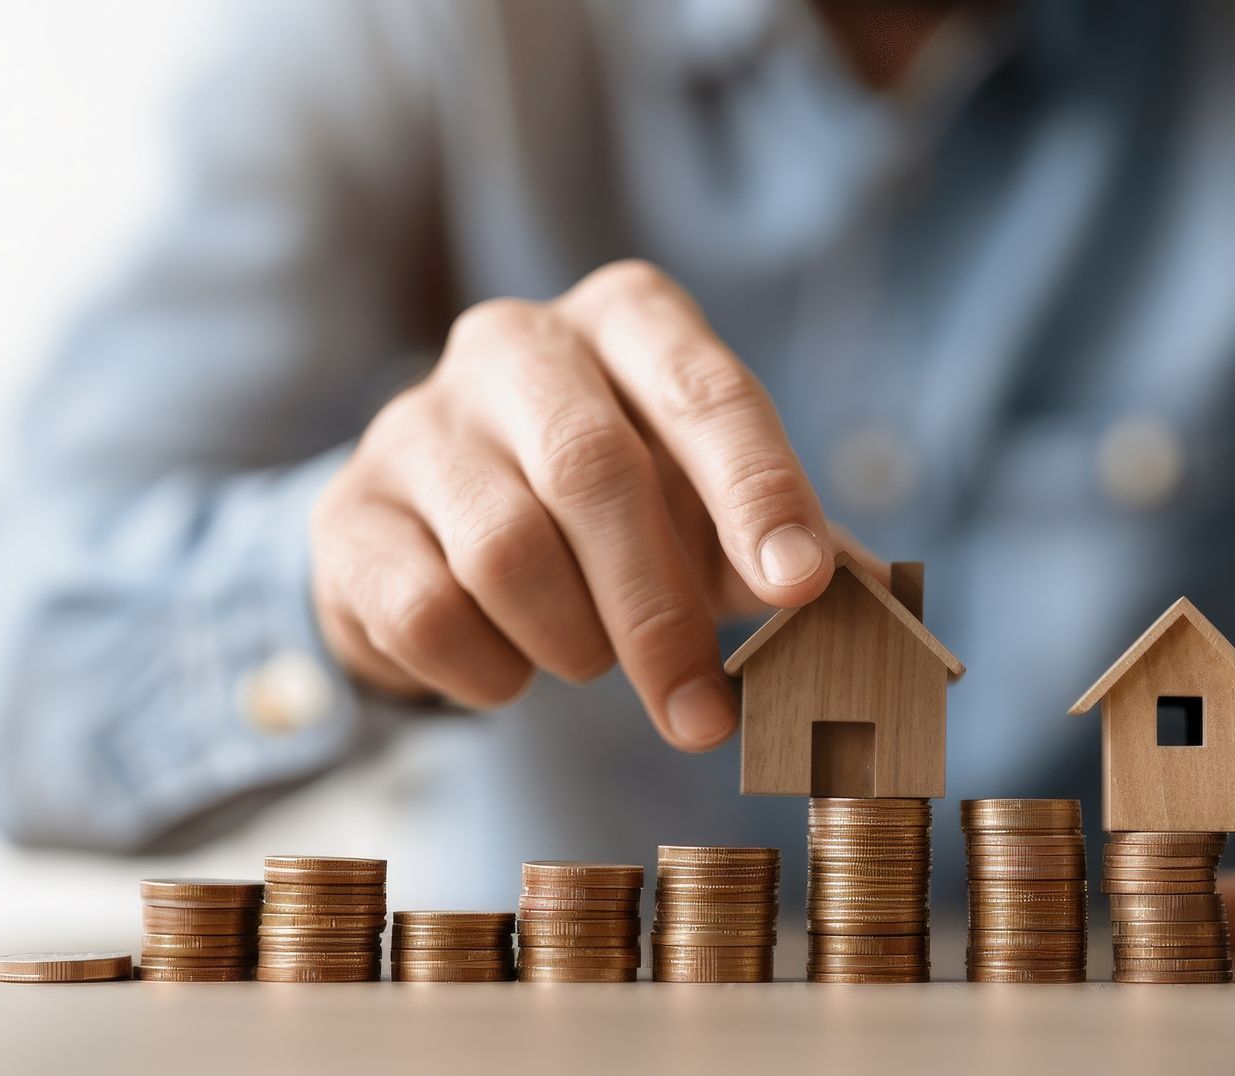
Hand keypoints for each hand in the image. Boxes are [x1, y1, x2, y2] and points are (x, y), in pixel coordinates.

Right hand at [310, 260, 857, 749]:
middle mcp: (514, 342)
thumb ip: (791, 547)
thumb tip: (886, 602)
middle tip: (700, 715)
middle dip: (659, 611)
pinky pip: (426, 611)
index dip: (757, 491)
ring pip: (505, 549)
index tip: (798, 588)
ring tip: (592, 659)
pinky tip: (512, 669)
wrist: (439, 536)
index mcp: (627, 319)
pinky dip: (489, 672)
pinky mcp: (348, 512)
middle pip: (592, 471)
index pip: (705, 391)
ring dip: (573, 642)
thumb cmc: (615, 513)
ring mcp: (415, 422)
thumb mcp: (710, 510)